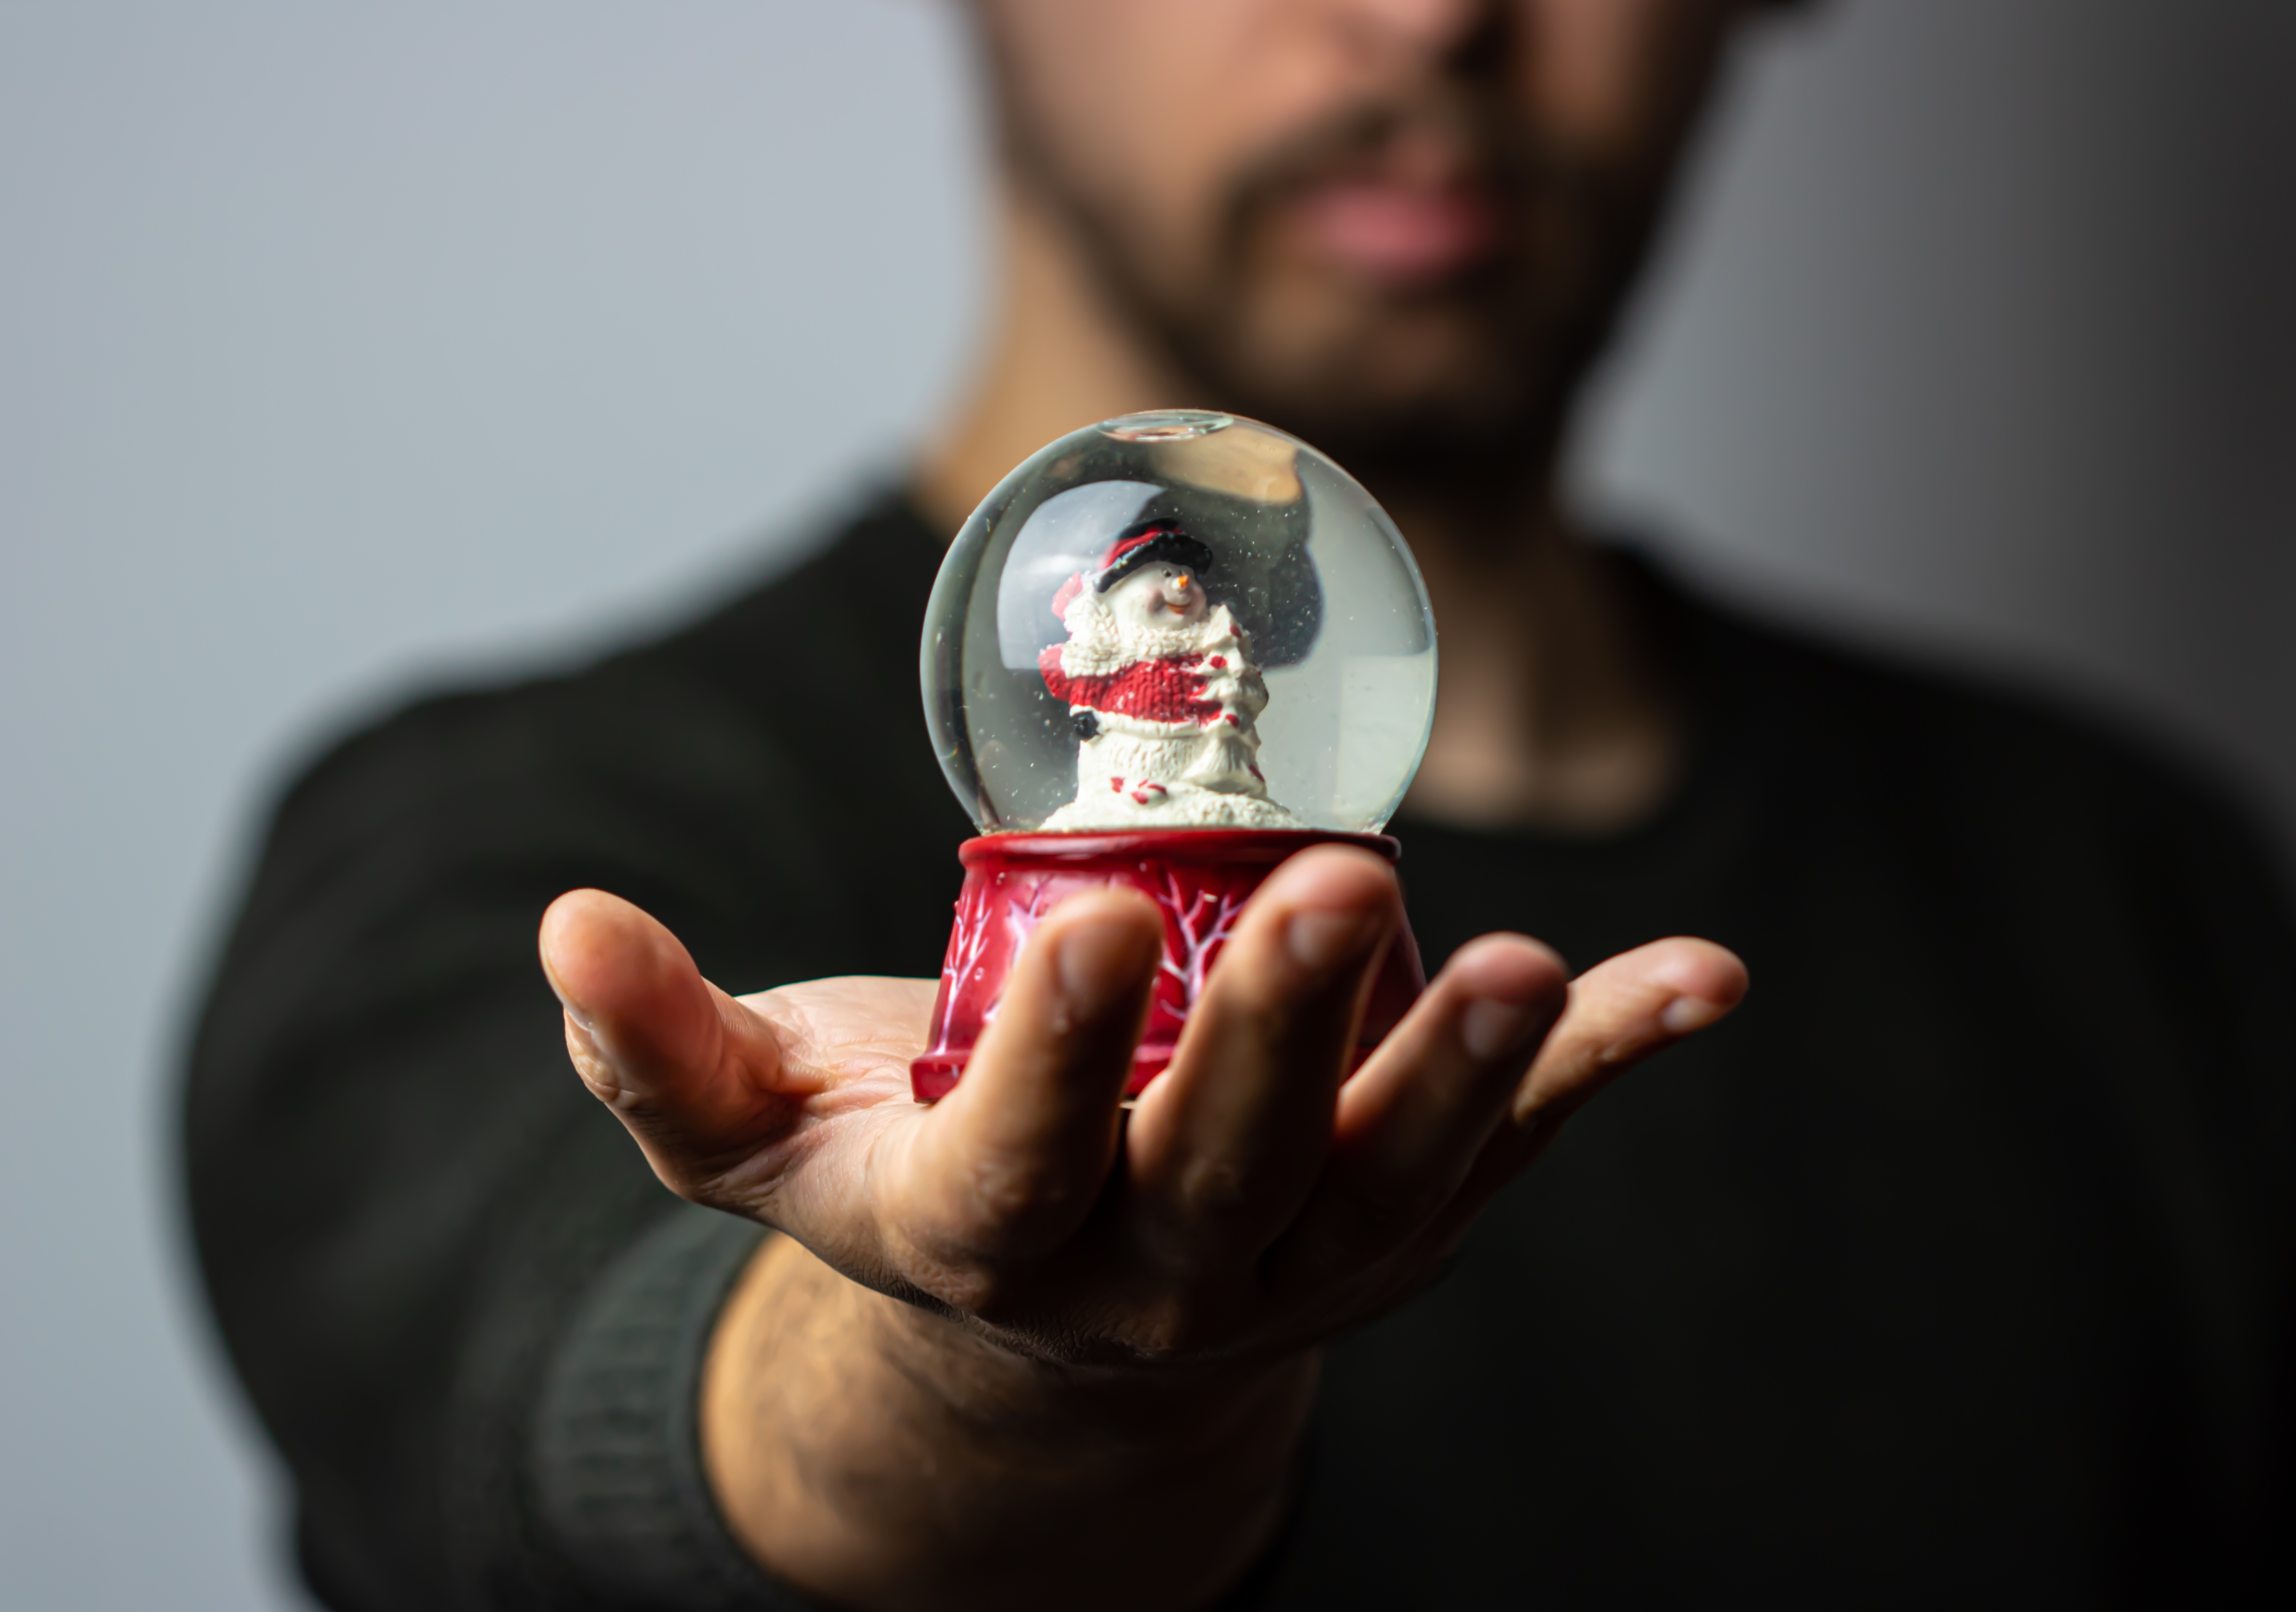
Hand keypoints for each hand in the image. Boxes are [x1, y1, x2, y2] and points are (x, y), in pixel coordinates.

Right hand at [537, 846, 1743, 1606]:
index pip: (1016, 1164)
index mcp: (990, 1236)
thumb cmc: (908, 1177)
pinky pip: (1513, 1148)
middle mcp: (1154, 1272)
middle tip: (1326, 891)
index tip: (1080, 919)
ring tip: (1534, 964)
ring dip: (1471, 1073)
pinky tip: (1707, 979)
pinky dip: (1608, 1067)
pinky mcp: (1402, 1217)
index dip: (1048, 1056)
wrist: (1047, 1325)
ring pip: (1391, 1177)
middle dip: (1276, 1040)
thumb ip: (662, 1051)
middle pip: (1224, 1171)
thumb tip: (564, 927)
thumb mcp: (758, 1138)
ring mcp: (1300, 1256)